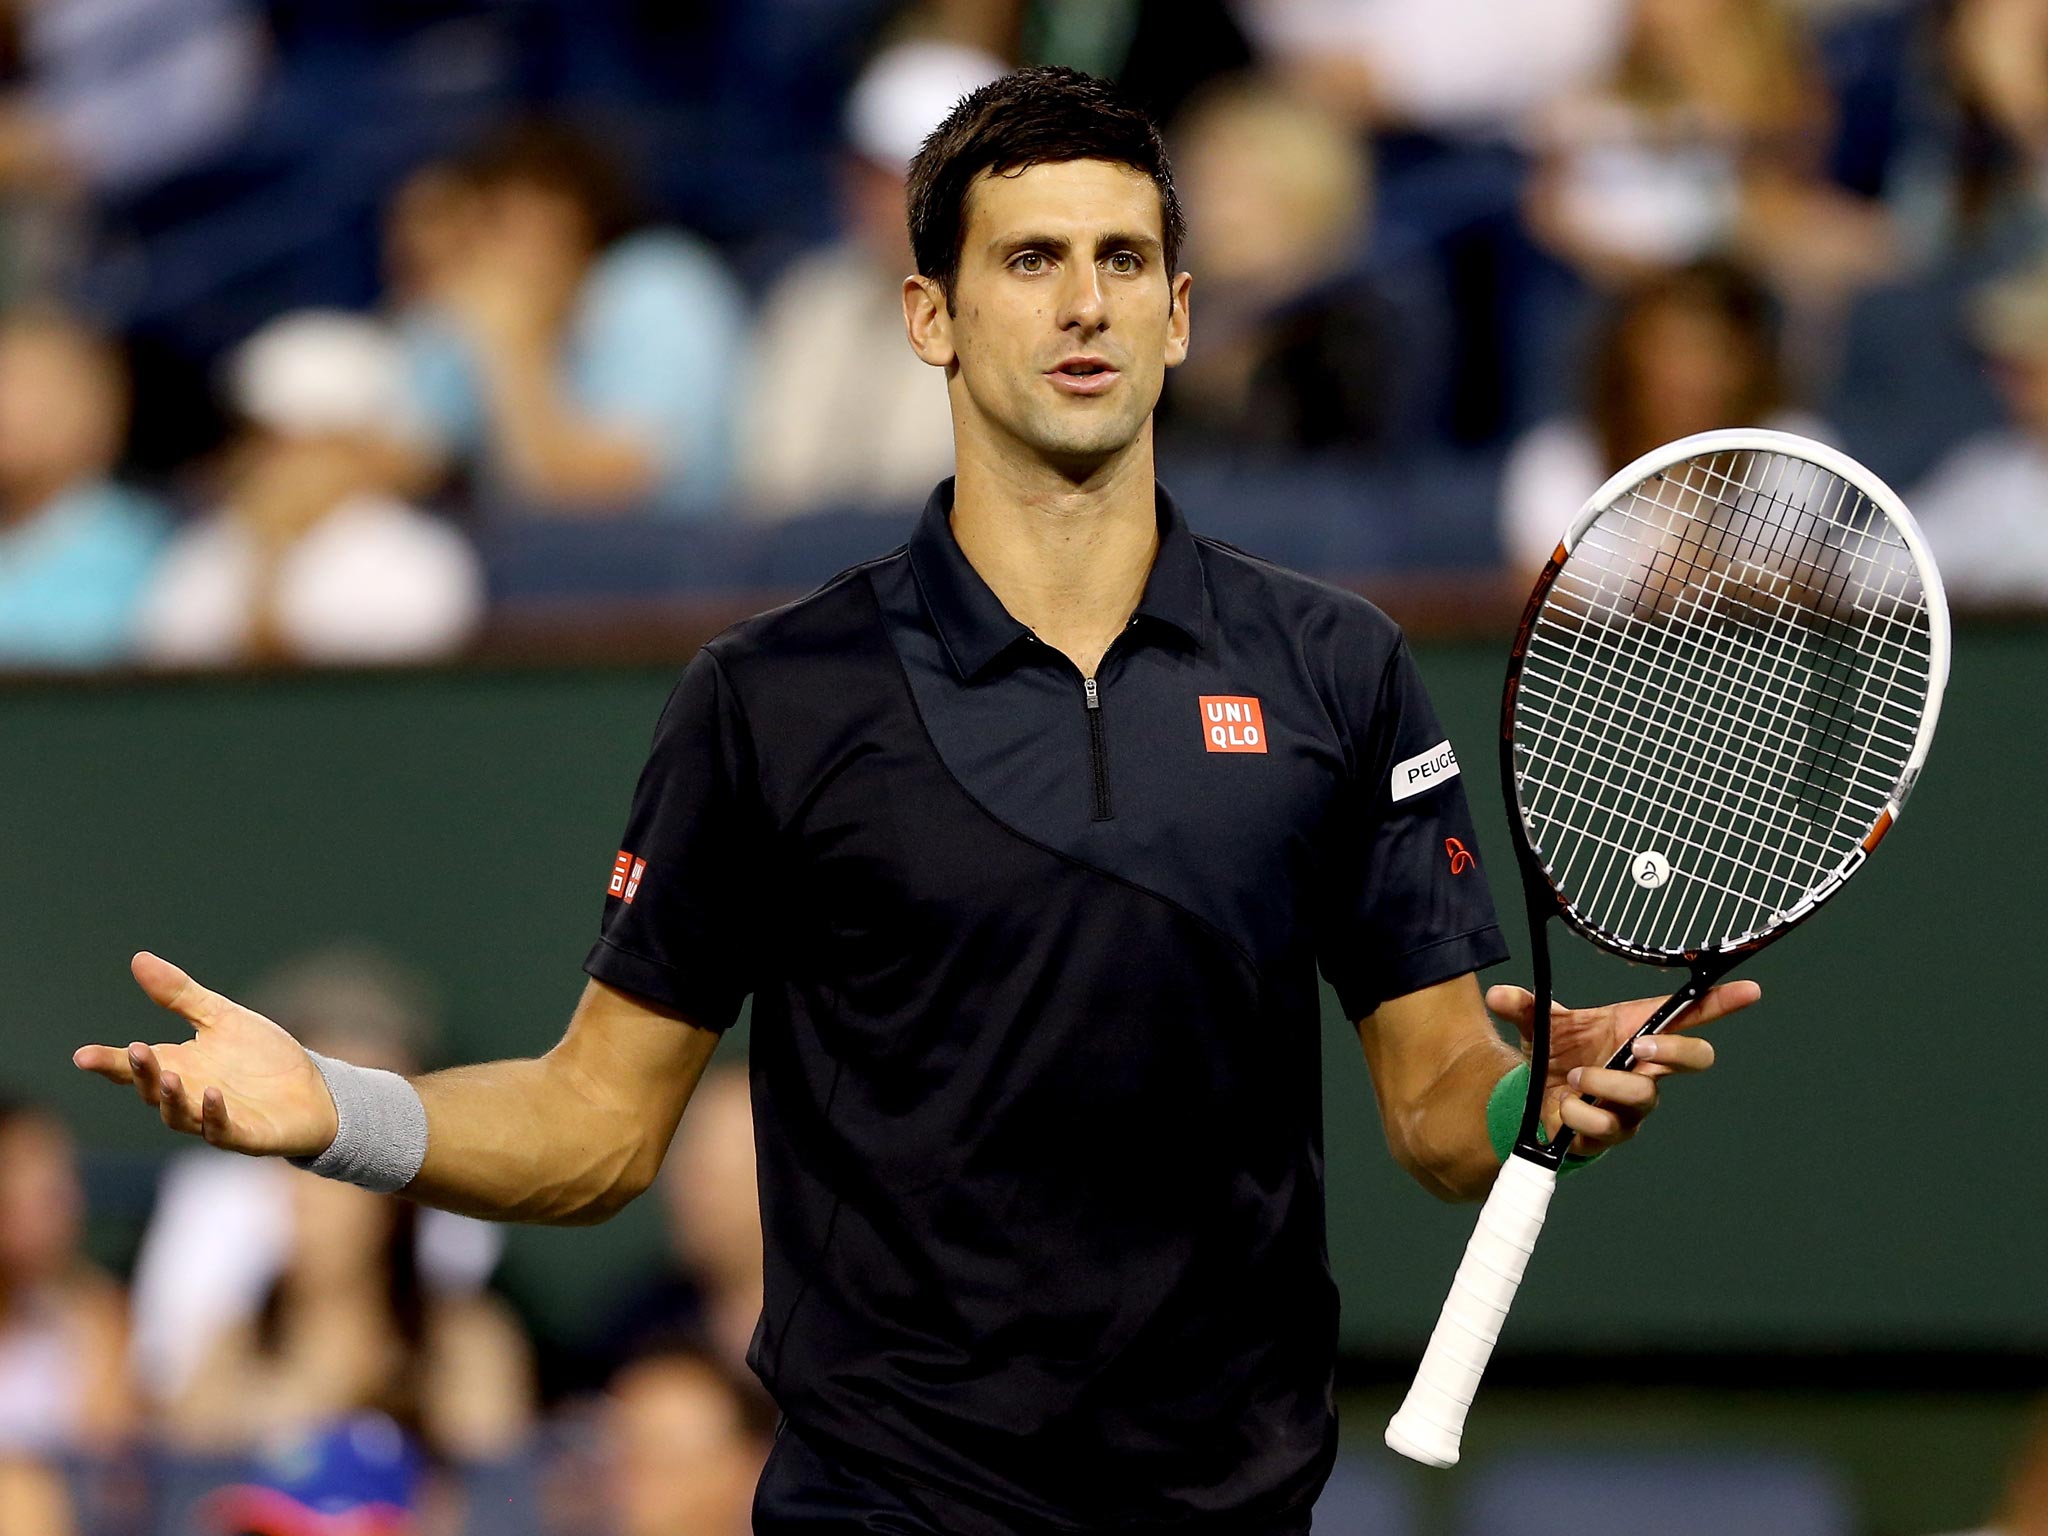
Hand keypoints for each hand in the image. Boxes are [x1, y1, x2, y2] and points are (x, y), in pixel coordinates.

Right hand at [73, 953, 338, 1156]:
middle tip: (135, 1051)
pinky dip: (214, 1115)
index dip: (107, 1062)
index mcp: (178, 1066)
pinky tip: (212, 1094)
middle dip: (141, 1072)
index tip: (82, 1055)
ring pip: (180, 1115)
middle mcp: (188, 1096)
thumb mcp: (222, 1018)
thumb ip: (180, 995)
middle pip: (151, 1089)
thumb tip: (139, 958)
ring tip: (168, 1074)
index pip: (133, 1067)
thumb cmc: (262, 1057)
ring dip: (171, 1097)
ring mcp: (214, 1119)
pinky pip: (222, 1130)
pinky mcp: (245, 1135)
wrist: (315, 1090)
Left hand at [1485, 980, 1758, 1153]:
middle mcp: (1646, 1069)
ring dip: (1604, 1083)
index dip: (1722, 1003)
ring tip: (1572, 1076)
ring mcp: (1634, 1105)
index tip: (1752, 990)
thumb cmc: (1556, 1051)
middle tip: (1639, 1046)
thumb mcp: (1538, 1023)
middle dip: (1674, 1051)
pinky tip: (1562, 1104)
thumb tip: (1498, 995)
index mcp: (1637, 1032)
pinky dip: (1579, 1112)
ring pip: (1644, 1096)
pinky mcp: (1612, 1133)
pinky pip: (1606, 1126)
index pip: (1690, 1017)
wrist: (1531, 1095)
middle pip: (1695, 1060)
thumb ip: (1523, 1006)